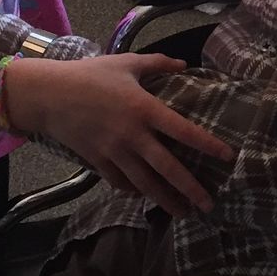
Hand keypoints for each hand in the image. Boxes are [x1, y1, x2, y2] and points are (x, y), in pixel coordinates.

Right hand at [10, 54, 233, 216]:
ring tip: (183, 212)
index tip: (227, 157)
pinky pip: (121, 182)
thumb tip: (184, 64)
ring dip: (165, 199)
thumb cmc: (90, 75)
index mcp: (144, 108)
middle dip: (189, 189)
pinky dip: (135, 191)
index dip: (207, 144)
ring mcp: (115, 152)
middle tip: (208, 205)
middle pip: (167, 168)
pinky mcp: (98, 162)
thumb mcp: (127, 63)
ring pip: (145, 183)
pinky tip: (145, 195)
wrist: (49, 96)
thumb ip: (158, 64)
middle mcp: (133, 135)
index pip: (183, 130)